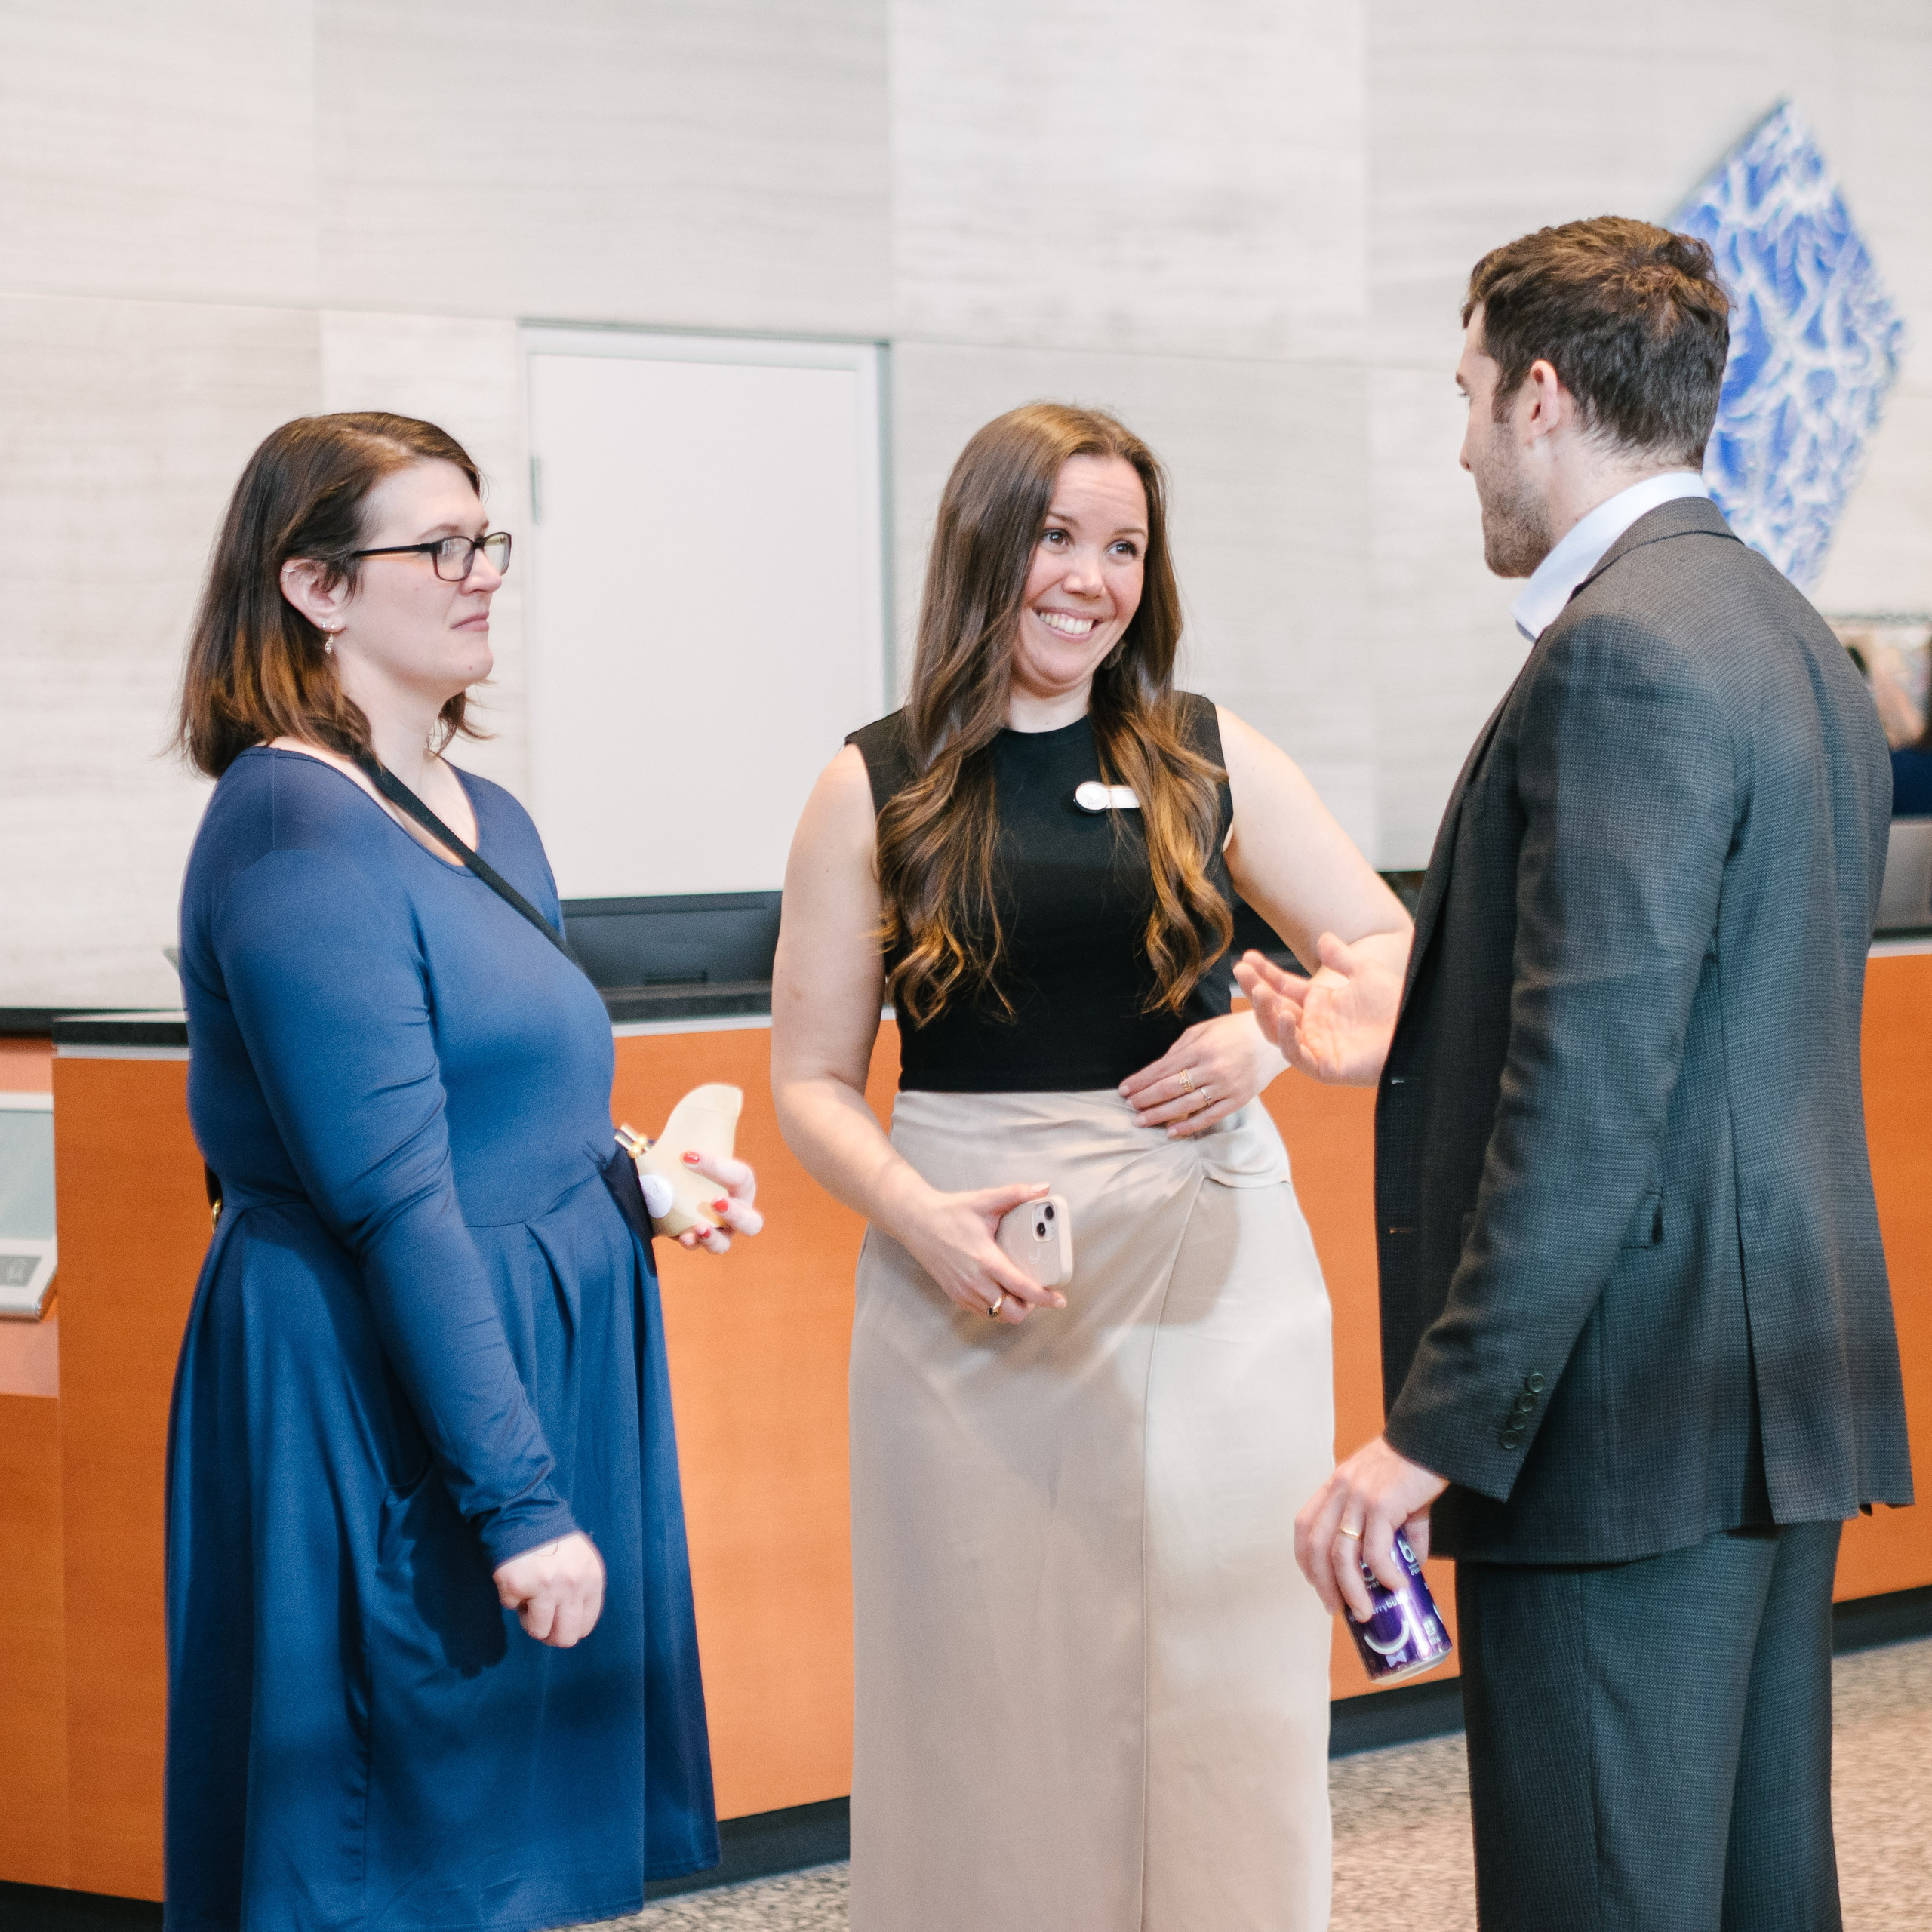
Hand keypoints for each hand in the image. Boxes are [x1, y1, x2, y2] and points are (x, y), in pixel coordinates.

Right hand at [493, 1530, 605, 1646]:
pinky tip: (517, 1575)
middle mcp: (572, 1585)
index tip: (558, 1623)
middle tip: (541, 1622)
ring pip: (538, 1631)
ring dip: (529, 1618)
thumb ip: (583, 1590)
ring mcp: (545, 1587)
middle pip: (565, 1638)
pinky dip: (511, 1596)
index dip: (569, 1628)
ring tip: (529, 1596)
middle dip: (551, 1636)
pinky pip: (512, 1607)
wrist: (526, 1513)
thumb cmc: (555, 1540)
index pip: (585, 1626)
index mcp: (592, 1579)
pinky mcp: (518, 1586)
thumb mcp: (582, 1561)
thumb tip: (573, 1625)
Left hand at [672, 1151, 764, 1253]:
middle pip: (751, 1224)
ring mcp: (716, 1231)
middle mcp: (736, 1214)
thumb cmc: (696, 1161)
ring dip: (712, 1238)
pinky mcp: (695, 1239)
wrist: (678, 1176)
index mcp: (743, 1187)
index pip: (740, 1177)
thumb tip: (687, 1152)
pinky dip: (690, 1242)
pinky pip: (696, 1245)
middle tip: (716, 1202)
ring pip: (723, 1244)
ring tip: (699, 1229)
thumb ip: (703, 1136)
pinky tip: (682, 1236)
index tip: (688, 1157)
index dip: (716, 1167)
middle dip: (736, 1215)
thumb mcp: (702, 1147)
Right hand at [896, 1179, 1066, 1324]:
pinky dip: (996, 1308)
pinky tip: (1001, 1291)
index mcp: (986, 1260)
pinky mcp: (955, 1295)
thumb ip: (1016, 1194)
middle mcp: (974, 1281)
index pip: (1021, 1288)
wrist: (916, 1221)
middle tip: (1037, 1291)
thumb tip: (1043, 1188)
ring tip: (1020, 1290)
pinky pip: (983, 1312)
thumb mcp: (984, 1200)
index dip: (1043, 1298)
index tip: (1059, 1299)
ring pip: (997, 1315)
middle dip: (1030, 1307)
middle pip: (1011, 1312)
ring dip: (1013, 1308)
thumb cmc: (950, 1212)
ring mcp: (963, 1291)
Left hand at [1118, 1010, 1285, 1138]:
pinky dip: (1189, 1126)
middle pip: (1170, 1088)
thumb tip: (1158, 1068)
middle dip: (1145, 1098)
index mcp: (1201, 1048)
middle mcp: (1212, 1068)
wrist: (1275, 1038)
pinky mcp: (1238, 1100)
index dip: (1141, 1080)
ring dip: (1160, 1114)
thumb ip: (1180, 1048)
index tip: (1124, 1089)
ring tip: (1141, 1121)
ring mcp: (1226, 1087)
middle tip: (1129, 1107)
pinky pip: (1209, 1117)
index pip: (1162, 1068)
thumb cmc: (1234, 1030)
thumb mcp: (1204, 1029)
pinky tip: (1171, 1132)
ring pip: (1186, 1105)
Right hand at [1234, 929, 1407, 1085]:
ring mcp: (1316, 1048)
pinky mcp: (1324, 1068)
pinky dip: (1289, 1037)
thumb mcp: (1365, 973)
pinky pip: (1297, 1055)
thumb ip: (1341, 958)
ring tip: (1258, 991)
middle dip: (1256, 989)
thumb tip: (1323, 936)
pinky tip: (1287, 1015)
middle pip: (1273, 1009)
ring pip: (1278, 1033)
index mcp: (1319, 1004)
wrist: (1417, 1030)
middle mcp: (1312, 1026)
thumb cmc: (1396, 1006)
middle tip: (1241, 971)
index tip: (1247, 957)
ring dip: (1266, 1013)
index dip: (1264, 973)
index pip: (1282, 987)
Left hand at [1295, 1436, 1447, 1621]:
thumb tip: (1408, 1573)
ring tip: (1367, 1611)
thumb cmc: (1415, 1467)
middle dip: (1324, 1584)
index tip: (1319, 1584)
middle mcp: (1340, 1490)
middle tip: (1340, 1609)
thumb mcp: (1394, 1497)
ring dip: (1352, 1590)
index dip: (1306, 1559)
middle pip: (1317, 1546)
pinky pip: (1376, 1550)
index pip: (1304, 1525)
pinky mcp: (1382, 1504)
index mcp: (1337, 1486)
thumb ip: (1397, 1533)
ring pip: (1342, 1554)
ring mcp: (1358, 1496)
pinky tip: (1398, 1585)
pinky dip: (1384, 1574)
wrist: (1434, 1438)